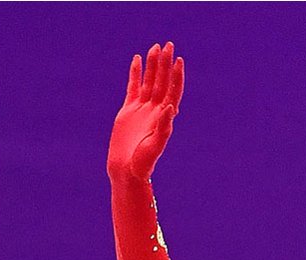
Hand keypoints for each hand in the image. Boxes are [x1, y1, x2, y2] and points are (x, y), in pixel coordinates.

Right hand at [107, 41, 183, 181]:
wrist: (126, 169)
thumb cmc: (143, 163)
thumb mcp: (155, 145)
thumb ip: (164, 127)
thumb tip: (170, 106)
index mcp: (165, 118)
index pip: (173, 91)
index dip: (176, 76)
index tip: (179, 60)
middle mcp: (155, 111)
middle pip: (162, 82)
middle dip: (165, 64)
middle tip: (169, 44)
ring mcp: (142, 109)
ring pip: (148, 82)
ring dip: (152, 66)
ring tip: (155, 47)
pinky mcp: (128, 111)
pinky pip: (133, 87)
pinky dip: (135, 74)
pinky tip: (137, 60)